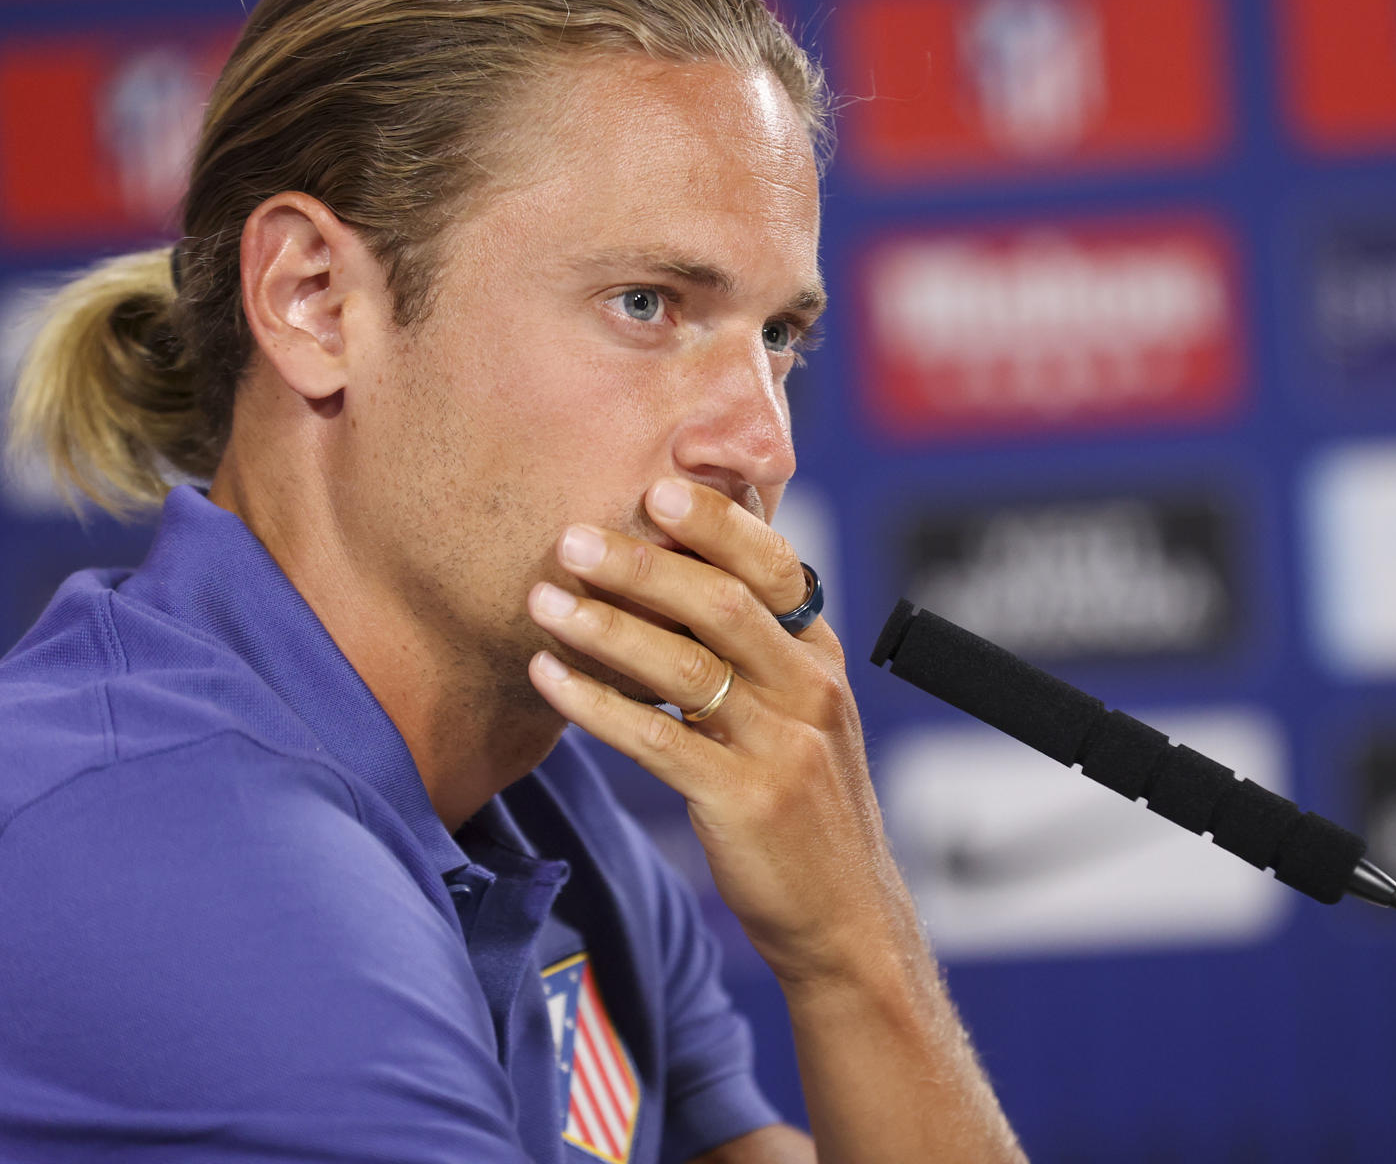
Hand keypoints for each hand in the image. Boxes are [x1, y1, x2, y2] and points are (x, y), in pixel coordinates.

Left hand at [525, 478, 916, 988]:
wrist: (844, 917)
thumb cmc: (805, 808)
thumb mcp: (798, 717)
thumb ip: (752, 653)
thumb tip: (667, 580)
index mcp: (820, 659)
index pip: (776, 568)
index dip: (717, 525)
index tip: (656, 487)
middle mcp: (809, 691)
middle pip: (723, 606)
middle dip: (644, 565)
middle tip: (573, 537)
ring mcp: (780, 748)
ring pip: (686, 667)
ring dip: (606, 627)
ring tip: (543, 599)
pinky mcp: (744, 802)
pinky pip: (658, 740)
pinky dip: (597, 703)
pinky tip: (548, 677)